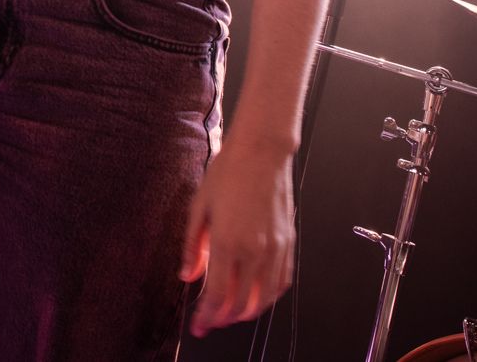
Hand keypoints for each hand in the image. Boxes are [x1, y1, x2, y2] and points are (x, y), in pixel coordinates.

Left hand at [179, 142, 295, 336]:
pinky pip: (282, 281)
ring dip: (247, 312)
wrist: (261, 152)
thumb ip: (192, 246)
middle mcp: (254, 250)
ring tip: (232, 313)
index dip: (207, 316)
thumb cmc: (228, 173)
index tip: (198, 325)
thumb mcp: (198, 207)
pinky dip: (269, 296)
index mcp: (227, 242)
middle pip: (240, 303)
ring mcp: (275, 248)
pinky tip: (258, 295)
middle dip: (224, 318)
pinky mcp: (288, 242)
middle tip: (211, 320)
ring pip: (264, 298)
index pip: (217, 296)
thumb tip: (187, 274)